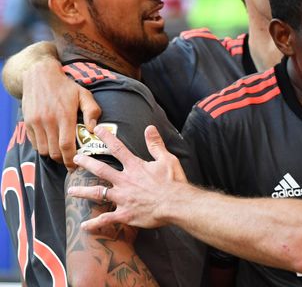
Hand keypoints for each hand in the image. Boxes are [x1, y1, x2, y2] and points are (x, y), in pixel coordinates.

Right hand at [23, 61, 100, 169]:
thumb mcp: (84, 94)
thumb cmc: (66, 86)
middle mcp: (48, 121)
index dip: (71, 159)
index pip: (66, 146)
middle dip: (63, 160)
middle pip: (54, 151)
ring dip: (53, 155)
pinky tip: (51, 144)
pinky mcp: (28, 123)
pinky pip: (35, 143)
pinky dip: (43, 148)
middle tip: (71, 161)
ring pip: (43, 150)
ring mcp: (36, 122)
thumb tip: (95, 130)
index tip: (76, 166)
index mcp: (64, 116)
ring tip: (62, 153)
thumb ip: (92, 111)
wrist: (39, 75)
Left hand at [67, 126, 187, 230]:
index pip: (118, 148)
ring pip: (98, 194)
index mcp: (135, 167)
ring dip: (83, 192)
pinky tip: (83, 226)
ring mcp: (122, 198)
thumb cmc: (173, 182)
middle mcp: (124, 181)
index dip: (107, 137)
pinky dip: (94, 223)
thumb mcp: (167, 159)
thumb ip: (156, 144)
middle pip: (101, 170)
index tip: (97, 130)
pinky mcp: (125, 214)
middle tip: (76, 159)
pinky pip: (106, 219)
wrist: (176, 204)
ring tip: (71, 191)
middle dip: (87, 163)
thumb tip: (150, 129)